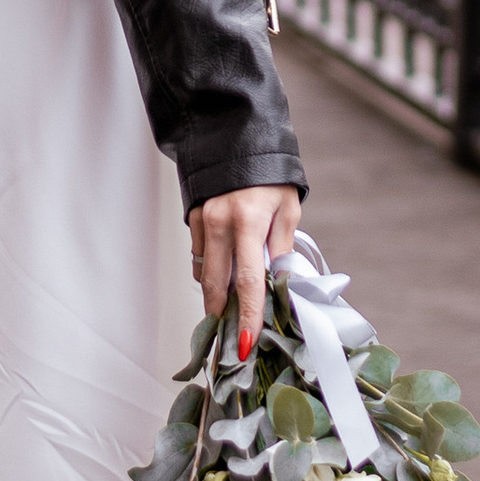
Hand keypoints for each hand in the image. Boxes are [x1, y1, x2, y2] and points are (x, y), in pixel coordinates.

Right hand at [189, 184, 301, 354]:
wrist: (237, 138)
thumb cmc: (269, 175)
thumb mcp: (287, 209)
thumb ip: (280, 247)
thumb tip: (277, 282)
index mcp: (248, 222)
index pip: (248, 281)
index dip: (247, 315)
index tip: (245, 342)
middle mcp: (219, 223)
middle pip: (216, 285)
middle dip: (222, 316)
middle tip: (230, 339)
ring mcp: (202, 221)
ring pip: (204, 273)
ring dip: (217, 293)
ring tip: (232, 305)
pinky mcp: (192, 218)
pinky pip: (199, 256)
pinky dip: (211, 270)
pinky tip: (225, 270)